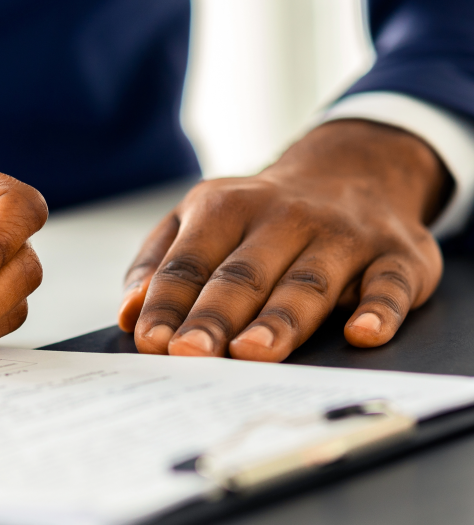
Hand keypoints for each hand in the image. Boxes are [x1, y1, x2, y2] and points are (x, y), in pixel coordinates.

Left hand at [118, 120, 448, 361]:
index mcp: (224, 208)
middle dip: (215, 316)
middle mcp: (284, 218)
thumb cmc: (259, 216)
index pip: (188, 262)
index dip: (168, 302)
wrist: (352, 171)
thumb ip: (158, 262)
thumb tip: (129, 311)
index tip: (152, 341)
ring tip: (253, 353)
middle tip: (192, 354)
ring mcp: (342, 236)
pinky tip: (361, 333)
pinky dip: (378, 309)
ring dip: (280, 319)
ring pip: (307, 283)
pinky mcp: (396, 256)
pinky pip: (389, 284)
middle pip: (243, 275)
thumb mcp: (198, 219)